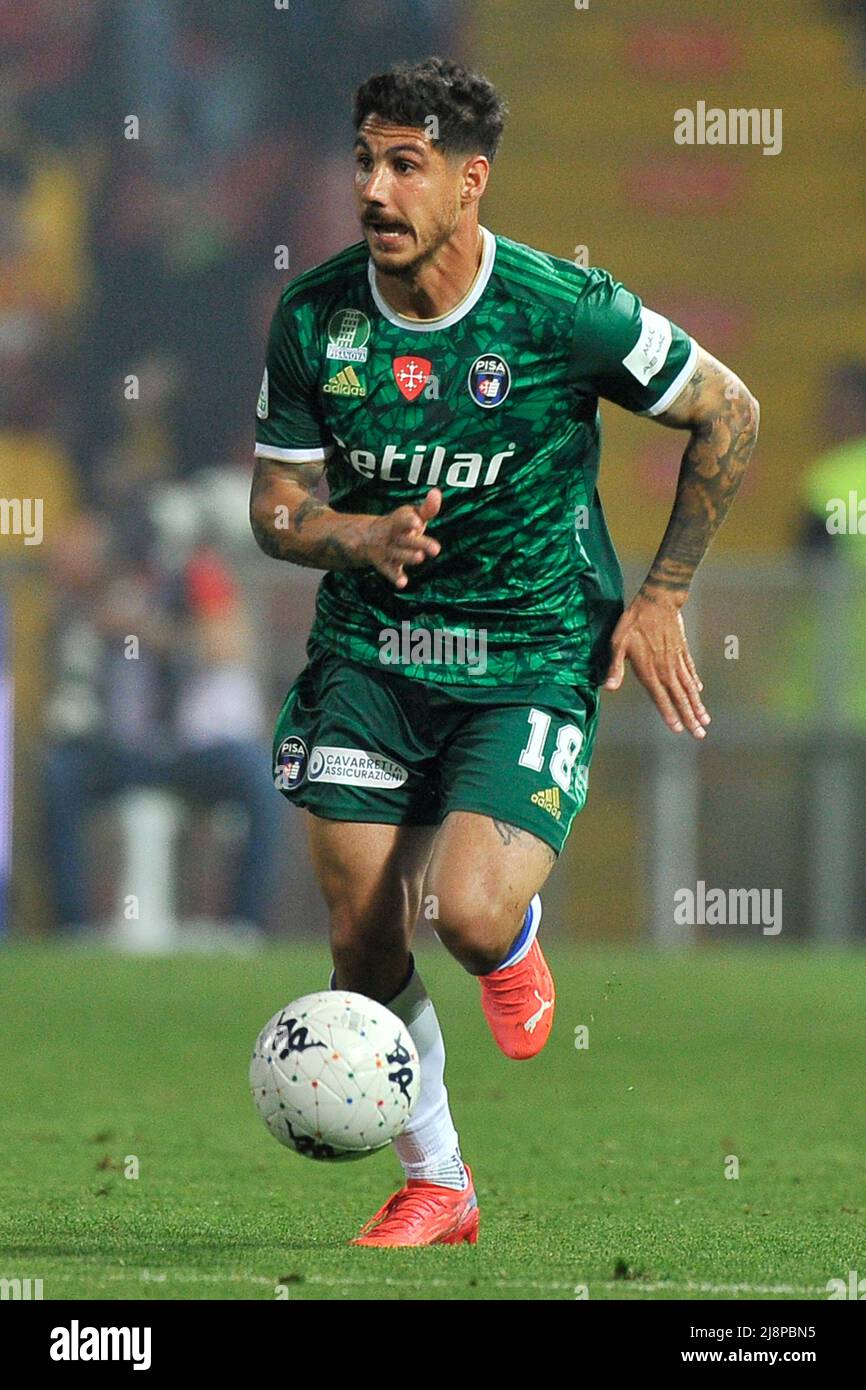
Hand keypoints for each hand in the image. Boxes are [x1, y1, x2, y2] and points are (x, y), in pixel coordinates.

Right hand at [361, 488, 441, 588]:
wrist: (367, 537)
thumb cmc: (400, 526)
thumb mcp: (412, 514)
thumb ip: (427, 507)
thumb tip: (436, 492)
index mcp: (399, 521)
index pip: (403, 519)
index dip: (409, 520)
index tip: (418, 523)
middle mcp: (393, 535)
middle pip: (406, 539)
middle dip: (420, 543)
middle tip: (436, 549)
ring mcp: (387, 550)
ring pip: (398, 554)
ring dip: (408, 557)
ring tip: (420, 558)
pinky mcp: (385, 564)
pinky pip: (389, 571)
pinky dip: (395, 577)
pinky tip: (402, 583)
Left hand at [604, 587, 709, 737]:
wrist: (658, 600)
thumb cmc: (634, 621)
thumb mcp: (618, 643)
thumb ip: (615, 667)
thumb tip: (608, 688)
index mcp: (650, 670)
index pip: (661, 698)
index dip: (670, 715)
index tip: (679, 730)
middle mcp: (666, 669)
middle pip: (680, 698)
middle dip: (690, 717)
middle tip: (700, 734)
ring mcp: (677, 660)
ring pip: (689, 687)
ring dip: (697, 704)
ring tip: (706, 720)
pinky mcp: (682, 651)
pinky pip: (690, 670)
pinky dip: (695, 682)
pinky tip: (699, 691)